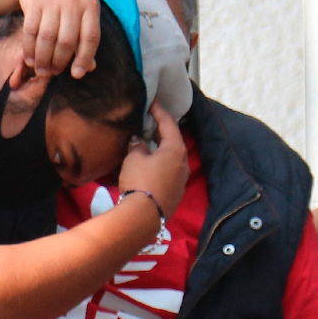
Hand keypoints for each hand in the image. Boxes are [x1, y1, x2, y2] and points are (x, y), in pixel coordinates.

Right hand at [17, 0, 99, 78]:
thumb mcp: (83, 10)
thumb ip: (86, 37)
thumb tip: (90, 67)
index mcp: (90, 6)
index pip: (90, 37)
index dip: (84, 58)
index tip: (76, 74)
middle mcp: (73, 3)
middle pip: (67, 41)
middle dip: (59, 62)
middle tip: (52, 73)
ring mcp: (52, 1)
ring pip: (47, 38)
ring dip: (43, 59)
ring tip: (41, 70)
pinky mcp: (34, 1)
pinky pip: (31, 31)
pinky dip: (29, 48)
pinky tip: (30, 58)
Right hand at [118, 100, 188, 218]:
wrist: (143, 216)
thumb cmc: (139, 181)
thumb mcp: (134, 158)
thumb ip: (137, 145)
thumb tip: (138, 141)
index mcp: (176, 149)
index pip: (169, 123)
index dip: (159, 111)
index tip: (152, 101)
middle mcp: (183, 163)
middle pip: (173, 141)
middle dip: (161, 131)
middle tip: (149, 121)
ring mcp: (181, 179)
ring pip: (172, 157)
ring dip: (161, 148)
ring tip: (147, 142)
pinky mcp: (176, 193)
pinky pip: (169, 171)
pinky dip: (160, 163)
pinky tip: (149, 163)